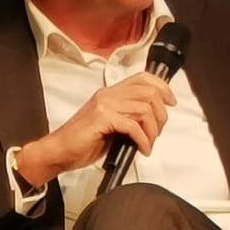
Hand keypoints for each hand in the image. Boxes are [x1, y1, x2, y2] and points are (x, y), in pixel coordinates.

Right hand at [17, 73, 175, 182]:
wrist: (59, 151)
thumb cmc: (83, 141)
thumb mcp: (111, 125)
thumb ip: (129, 117)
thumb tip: (153, 121)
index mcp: (110, 93)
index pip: (142, 78)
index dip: (162, 87)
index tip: (171, 102)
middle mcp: (108, 94)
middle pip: (149, 93)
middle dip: (161, 115)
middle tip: (157, 133)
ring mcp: (104, 105)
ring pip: (144, 109)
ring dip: (153, 131)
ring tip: (148, 144)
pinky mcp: (102, 118)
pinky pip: (133, 126)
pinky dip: (143, 140)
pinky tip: (142, 149)